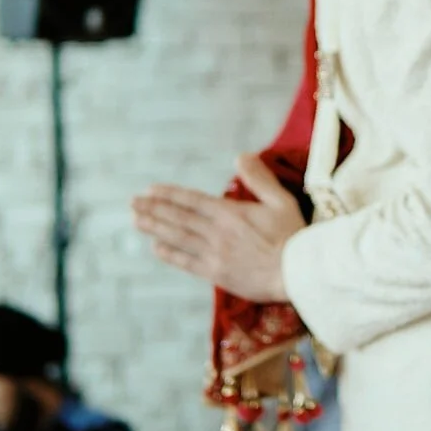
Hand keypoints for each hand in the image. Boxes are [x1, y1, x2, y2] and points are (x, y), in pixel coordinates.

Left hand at [132, 155, 304, 302]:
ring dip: (155, 228)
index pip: (192, 200)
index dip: (169, 194)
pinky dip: (170, 254)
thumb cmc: (293, 236)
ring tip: (136, 220)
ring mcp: (214, 254)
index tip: (150, 190)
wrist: (298, 273)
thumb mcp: (281, 200)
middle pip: (178, 217)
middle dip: (154, 209)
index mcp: (230, 213)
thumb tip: (241, 156)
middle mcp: (216, 232)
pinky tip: (156, 247)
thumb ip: (259, 178)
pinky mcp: (217, 274)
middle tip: (133, 203)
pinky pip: (186, 262)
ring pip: (177, 237)